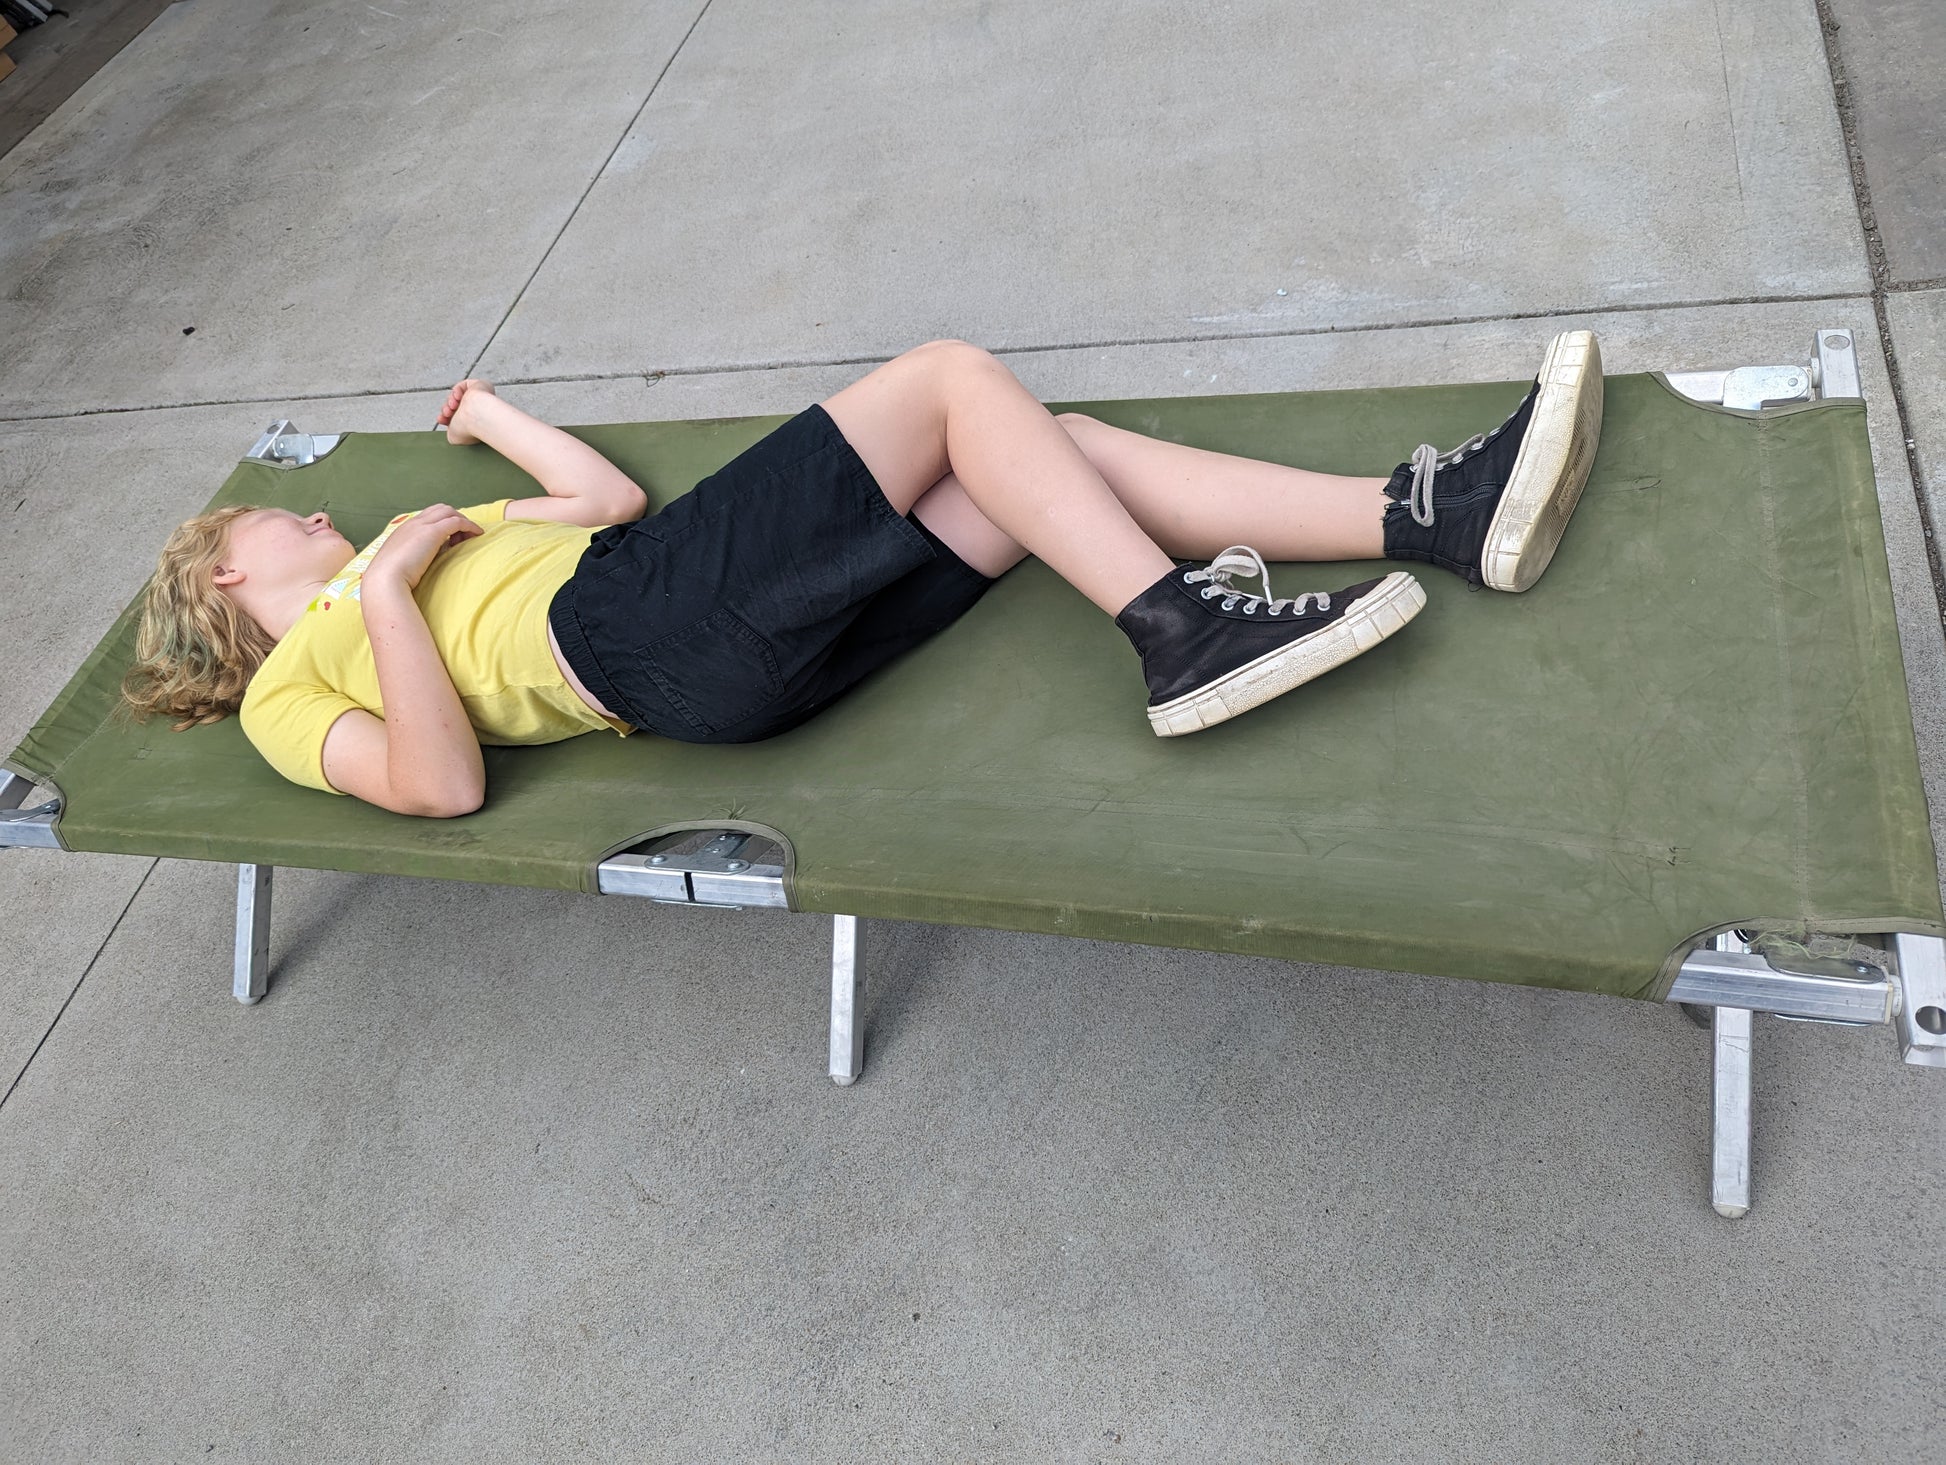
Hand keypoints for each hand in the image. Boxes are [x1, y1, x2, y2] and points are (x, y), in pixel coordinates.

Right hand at [364, 504, 482, 593]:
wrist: (384, 580)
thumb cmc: (391, 579)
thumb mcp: (401, 564)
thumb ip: (414, 557)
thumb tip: (431, 560)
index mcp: (403, 530)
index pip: (427, 516)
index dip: (442, 523)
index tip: (452, 539)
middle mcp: (412, 523)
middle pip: (439, 509)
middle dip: (454, 518)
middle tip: (464, 535)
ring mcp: (422, 526)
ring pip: (448, 512)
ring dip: (463, 521)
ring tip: (473, 535)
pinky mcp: (432, 532)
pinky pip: (457, 522)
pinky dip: (469, 526)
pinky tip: (478, 535)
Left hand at [436, 379, 497, 444]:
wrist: (477, 417)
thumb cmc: (468, 429)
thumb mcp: (454, 437)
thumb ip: (451, 432)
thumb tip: (452, 430)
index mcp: (474, 424)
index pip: (457, 418)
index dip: (446, 418)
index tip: (441, 420)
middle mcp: (478, 411)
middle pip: (456, 407)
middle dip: (446, 409)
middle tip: (447, 413)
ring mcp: (480, 398)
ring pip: (457, 397)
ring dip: (450, 401)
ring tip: (452, 407)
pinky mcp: (480, 386)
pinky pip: (463, 386)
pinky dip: (456, 391)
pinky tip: (457, 397)